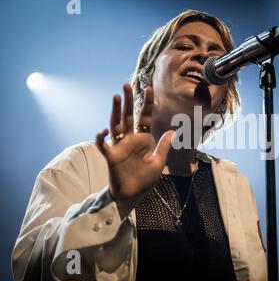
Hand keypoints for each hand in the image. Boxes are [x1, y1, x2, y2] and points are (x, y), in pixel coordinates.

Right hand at [95, 84, 173, 217]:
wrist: (133, 195)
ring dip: (115, 112)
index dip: (146, 104)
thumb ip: (163, 147)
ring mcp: (120, 147)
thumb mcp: (158, 162)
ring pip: (116, 125)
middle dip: (128, 101)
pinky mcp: (112, 158)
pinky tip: (103, 131)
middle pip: (128, 116)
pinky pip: (105, 146)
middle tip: (126, 85)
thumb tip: (173, 131)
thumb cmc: (144, 180)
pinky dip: (102, 139)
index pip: (144, 117)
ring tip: (116, 97)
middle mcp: (130, 140)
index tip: (148, 88)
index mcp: (143, 140)